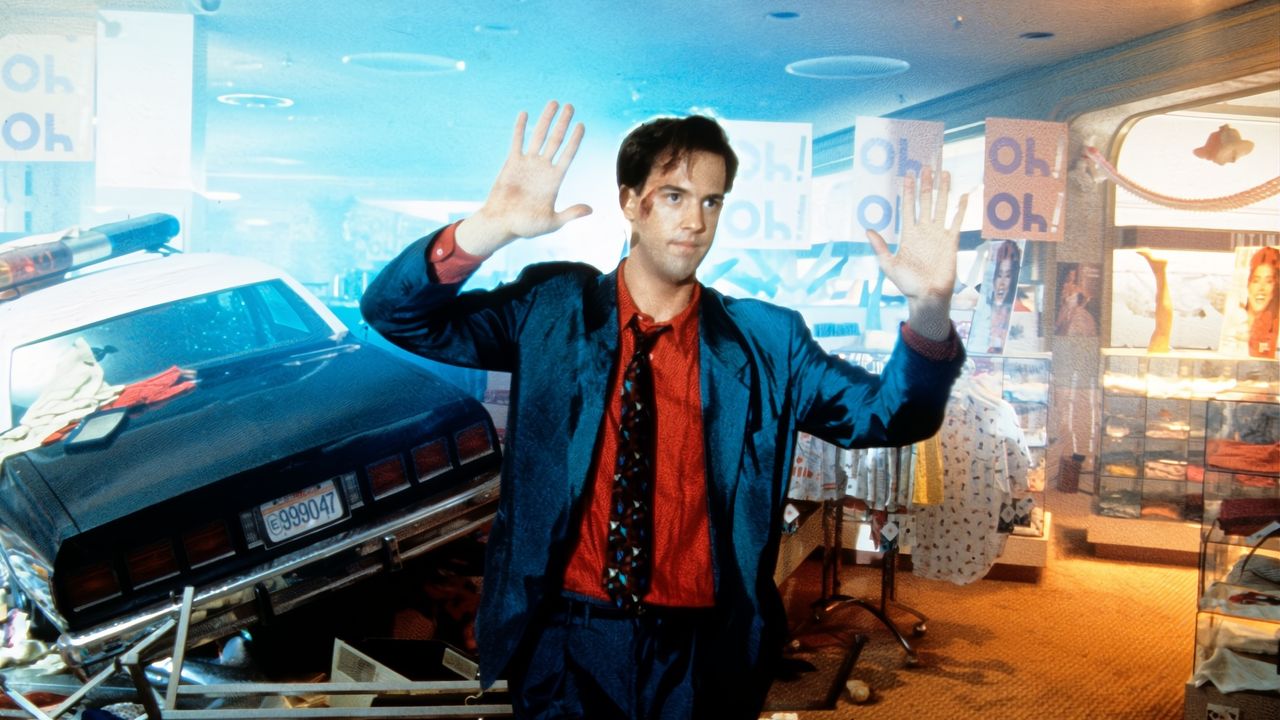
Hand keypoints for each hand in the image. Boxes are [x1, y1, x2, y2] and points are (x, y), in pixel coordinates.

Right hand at [456, 101, 592, 255]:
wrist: (501, 224)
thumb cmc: (526, 226)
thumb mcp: (552, 222)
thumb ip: (570, 214)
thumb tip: (590, 209)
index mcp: (554, 180)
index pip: (568, 155)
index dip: (575, 140)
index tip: (582, 125)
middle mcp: (543, 168)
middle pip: (556, 140)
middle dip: (563, 123)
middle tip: (570, 106)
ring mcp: (527, 164)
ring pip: (539, 136)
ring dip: (546, 120)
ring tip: (554, 103)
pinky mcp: (511, 163)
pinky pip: (517, 142)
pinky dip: (520, 128)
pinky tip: (525, 114)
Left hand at [867, 167, 967, 340]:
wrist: (927, 296)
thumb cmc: (907, 283)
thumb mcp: (889, 265)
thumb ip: (880, 247)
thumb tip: (867, 229)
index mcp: (909, 234)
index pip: (908, 207)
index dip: (908, 191)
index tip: (908, 175)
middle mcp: (924, 231)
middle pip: (925, 202)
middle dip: (925, 184)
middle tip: (926, 165)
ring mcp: (939, 235)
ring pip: (941, 206)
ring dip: (942, 190)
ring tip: (944, 172)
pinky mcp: (951, 242)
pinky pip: (957, 221)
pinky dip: (960, 209)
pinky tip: (964, 196)